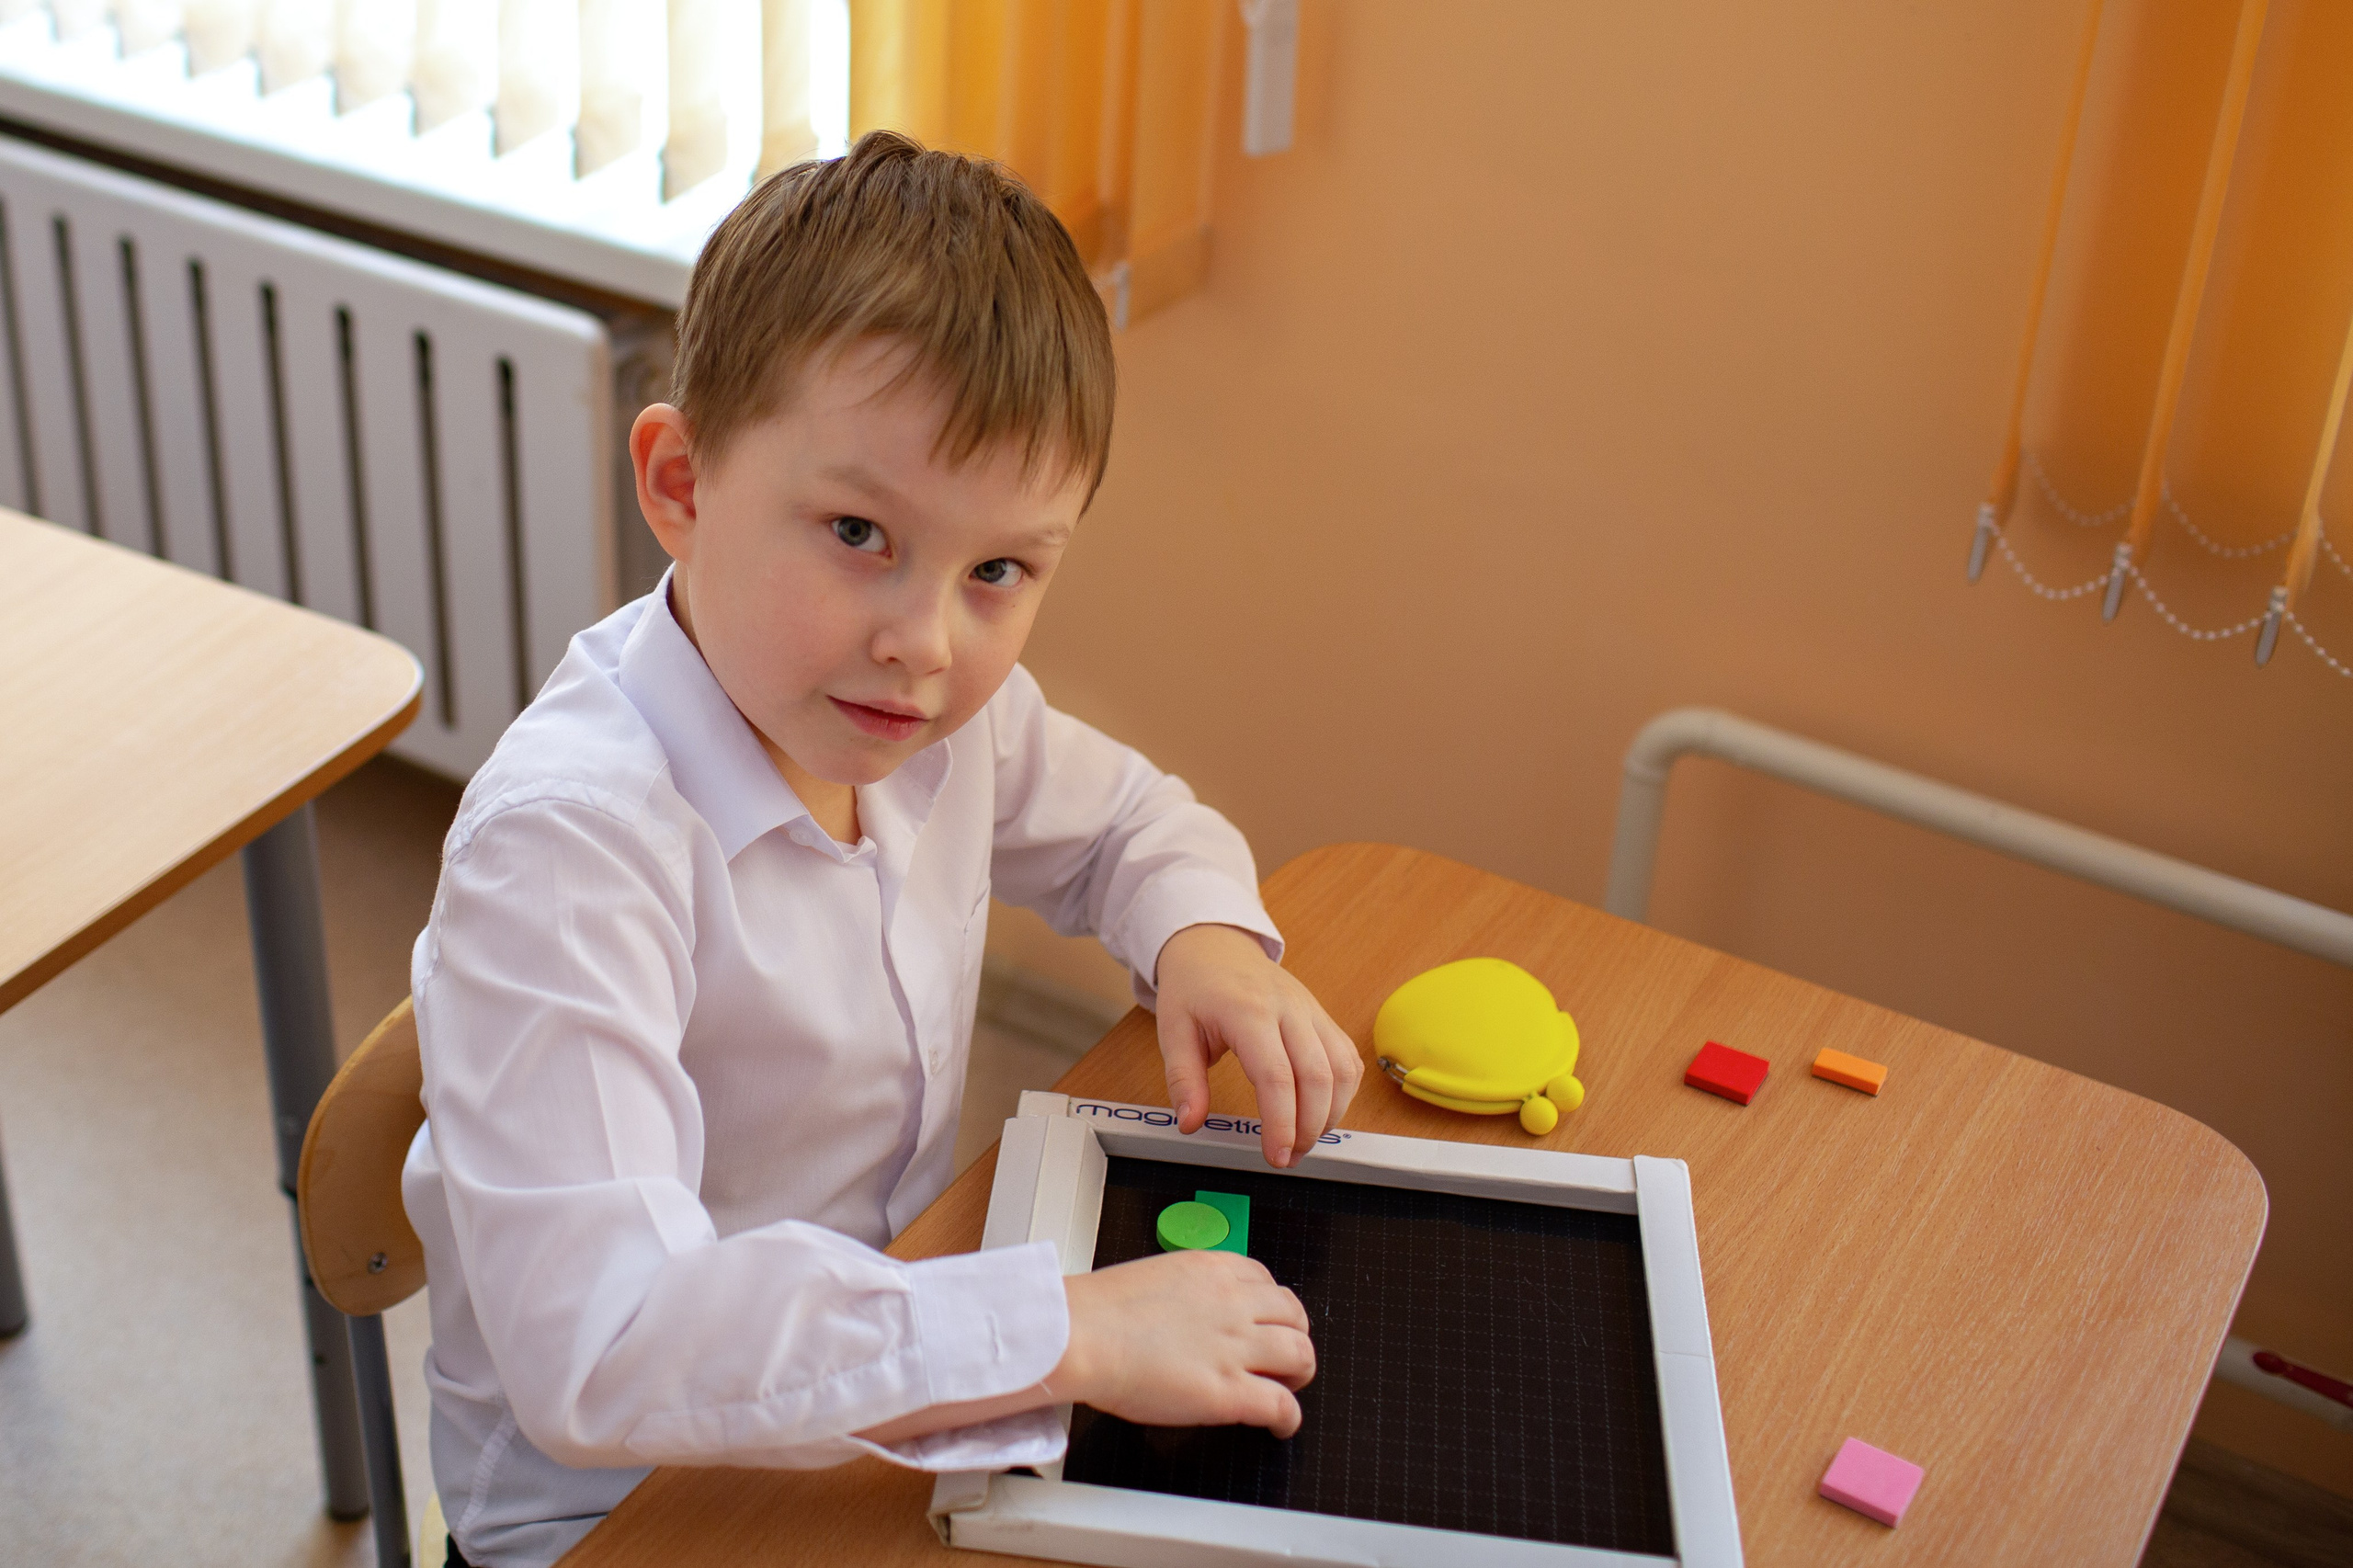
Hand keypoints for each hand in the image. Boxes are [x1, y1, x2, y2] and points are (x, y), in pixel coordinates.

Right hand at [1049, 1251, 1314, 1436]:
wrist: (1079, 1334)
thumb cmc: (1095, 1312)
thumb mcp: (1152, 1279)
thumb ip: (1182, 1293)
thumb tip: (1185, 1313)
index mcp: (1212, 1270)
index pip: (1266, 1281)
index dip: (1272, 1307)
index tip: (1266, 1321)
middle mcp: (1232, 1303)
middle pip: (1295, 1315)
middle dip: (1294, 1336)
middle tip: (1282, 1357)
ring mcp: (1235, 1347)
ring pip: (1301, 1355)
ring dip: (1300, 1374)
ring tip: (1287, 1388)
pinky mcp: (1229, 1391)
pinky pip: (1282, 1405)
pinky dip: (1289, 1418)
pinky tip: (1280, 1426)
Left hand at [1152, 924, 1362, 1167]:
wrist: (1216, 946)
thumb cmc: (1195, 988)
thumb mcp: (1173, 1031)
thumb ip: (1183, 1080)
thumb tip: (1190, 1122)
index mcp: (1247, 1011)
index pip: (1276, 1076)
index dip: (1281, 1123)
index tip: (1276, 1155)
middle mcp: (1288, 1009)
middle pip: (1318, 1077)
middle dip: (1309, 1128)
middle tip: (1288, 1157)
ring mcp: (1311, 1011)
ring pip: (1342, 1069)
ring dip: (1331, 1114)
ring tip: (1304, 1139)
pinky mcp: (1323, 1016)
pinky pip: (1347, 1058)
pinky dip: (1343, 1093)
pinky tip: (1321, 1112)